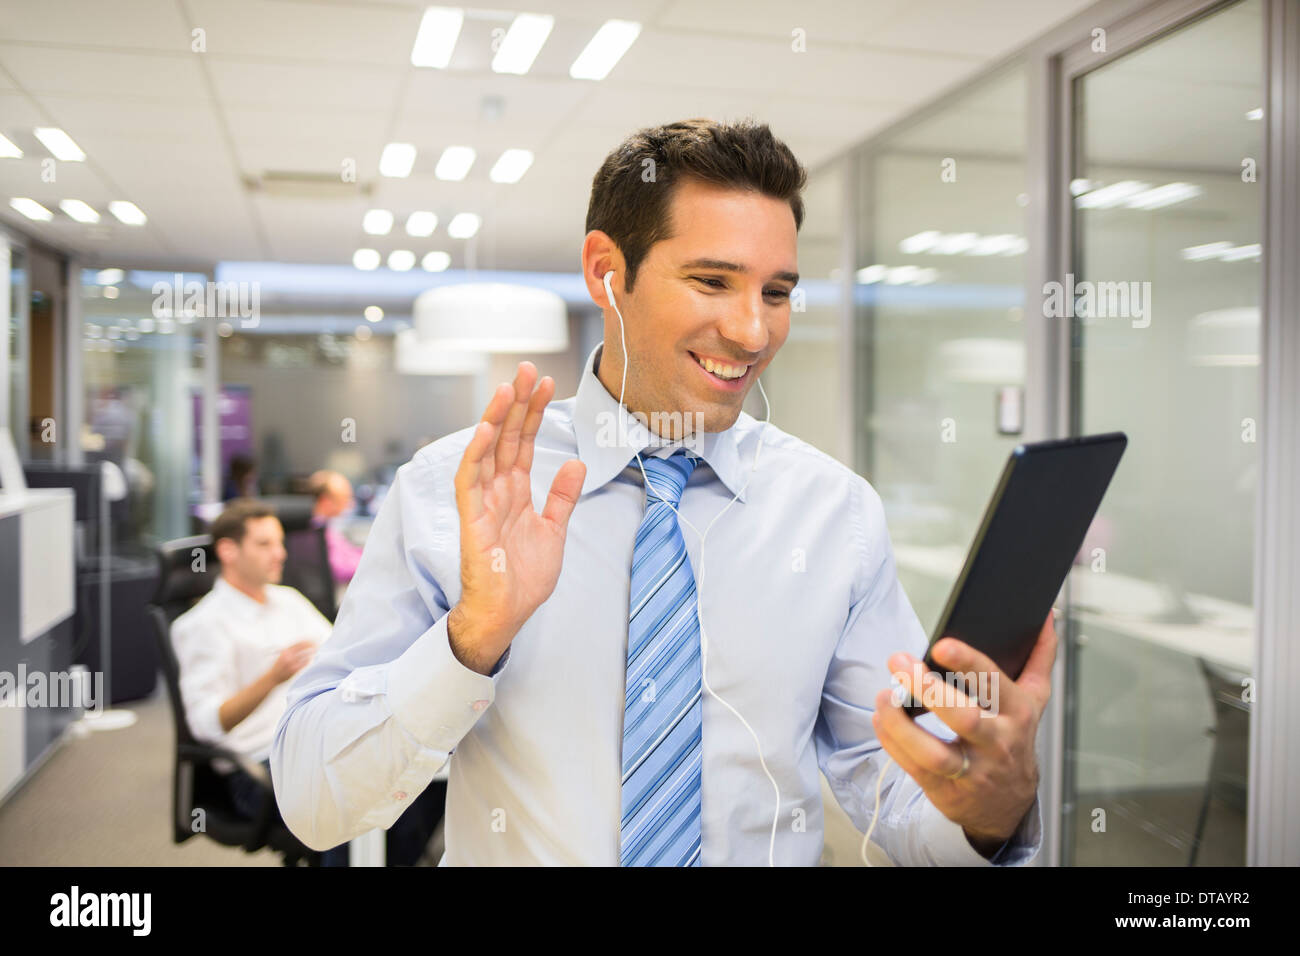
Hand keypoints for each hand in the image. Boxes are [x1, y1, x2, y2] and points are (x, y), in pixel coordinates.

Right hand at [270, 640, 317, 683]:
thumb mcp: (282, 655)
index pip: (298, 642)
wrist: (272, 677)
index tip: (312, 638)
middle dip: (311, 644)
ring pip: (305, 655)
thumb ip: (290, 649)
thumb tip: (301, 644)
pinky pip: (304, 664)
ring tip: (316, 649)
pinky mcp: (294, 670)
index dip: (307, 640)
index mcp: (285, 651)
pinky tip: (312, 658)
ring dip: (312, 652)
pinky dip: (309, 660)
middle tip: (317, 643)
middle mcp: (288, 656)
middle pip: (303, 647)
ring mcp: (291, 663)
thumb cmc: (278, 666)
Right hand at [449, 361, 586, 674]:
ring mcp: (482, 503)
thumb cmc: (523, 578)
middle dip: (517, 403)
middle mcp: (497, 490)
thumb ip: (562, 497)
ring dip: (496, 418)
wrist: (506, 614)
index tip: (547, 383)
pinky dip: (477, 455)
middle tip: (528, 369)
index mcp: (516, 491)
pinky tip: (487, 431)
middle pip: (507, 437)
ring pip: (487, 451)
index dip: (535, 413)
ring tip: (508, 388)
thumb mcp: (554, 531)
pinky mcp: (472, 520)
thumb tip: (576, 464)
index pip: (524, 442)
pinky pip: (470, 481)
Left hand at [873, 610, 1057, 853]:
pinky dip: (892, 742)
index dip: (969, 664)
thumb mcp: (1033, 699)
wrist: (1010, 804)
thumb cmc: (1013, 738)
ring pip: (935, 753)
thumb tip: (1045, 616)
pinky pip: (914, 768)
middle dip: (928, 690)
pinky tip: (880, 718)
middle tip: (898, 663)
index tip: (941, 644)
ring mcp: (972, 770)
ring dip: (901, 725)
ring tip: (884, 697)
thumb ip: (1039, 656)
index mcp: (1017, 713)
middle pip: (964, 718)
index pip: (995, 684)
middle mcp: (997, 742)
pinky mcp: (946, 790)